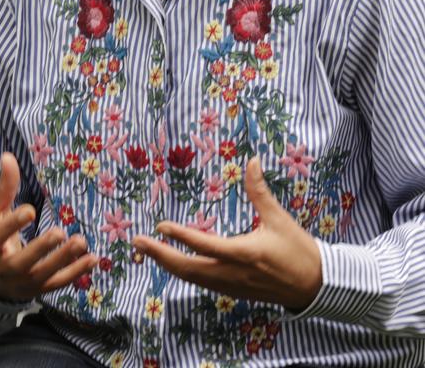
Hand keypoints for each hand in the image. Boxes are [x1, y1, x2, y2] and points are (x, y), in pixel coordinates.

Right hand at [0, 152, 96, 301]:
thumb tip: (8, 156)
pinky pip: (58, 283)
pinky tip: (92, 259)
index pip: (0, 236)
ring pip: (44, 274)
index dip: (14, 224)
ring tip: (81, 241)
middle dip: (41, 248)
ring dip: (63, 260)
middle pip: (23, 261)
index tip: (30, 210)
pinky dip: (76, 273)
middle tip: (59, 232)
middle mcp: (5, 268)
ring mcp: (23, 282)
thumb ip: (4, 187)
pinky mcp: (39, 290)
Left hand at [132, 157, 321, 309]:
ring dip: (169, 264)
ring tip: (149, 251)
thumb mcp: (279, 218)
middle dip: (161, 256)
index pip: (204, 245)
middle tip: (138, 243)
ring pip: (193, 278)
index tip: (161, 226)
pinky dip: (184, 272)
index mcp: (244, 253)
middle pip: (189, 269)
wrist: (316, 286)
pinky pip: (203, 283)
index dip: (181, 236)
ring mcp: (232, 286)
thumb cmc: (298, 250)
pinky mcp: (234, 291)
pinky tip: (175, 263)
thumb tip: (252, 161)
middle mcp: (233, 273)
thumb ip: (260, 191)